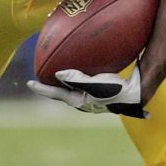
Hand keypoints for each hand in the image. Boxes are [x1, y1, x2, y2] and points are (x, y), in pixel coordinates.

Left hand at [27, 66, 146, 117]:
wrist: (137, 94)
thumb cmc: (116, 90)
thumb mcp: (95, 85)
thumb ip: (76, 79)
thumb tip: (57, 74)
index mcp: (79, 101)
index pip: (56, 94)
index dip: (41, 89)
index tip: (28, 83)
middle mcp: (83, 100)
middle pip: (62, 92)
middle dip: (50, 85)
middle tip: (39, 77)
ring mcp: (92, 96)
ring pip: (72, 87)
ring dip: (63, 80)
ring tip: (55, 70)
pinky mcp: (100, 90)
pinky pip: (83, 81)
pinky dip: (77, 74)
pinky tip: (81, 65)